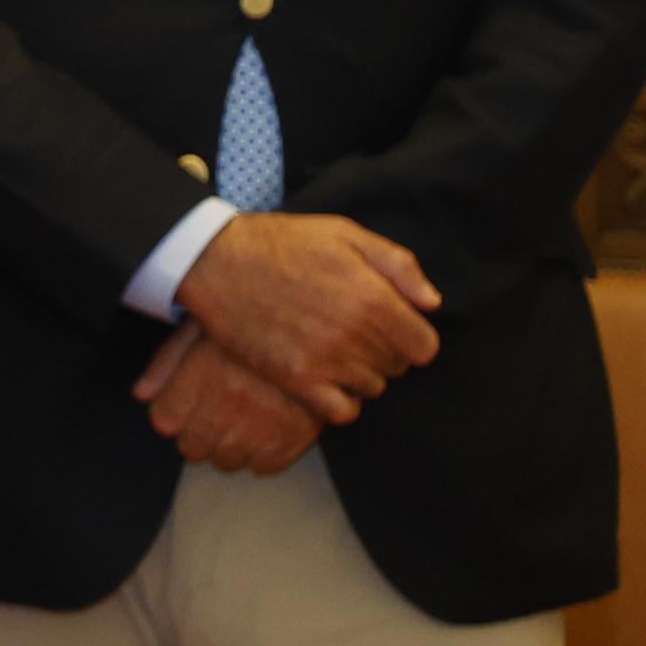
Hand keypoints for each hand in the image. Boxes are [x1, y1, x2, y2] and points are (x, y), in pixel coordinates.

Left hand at [134, 322, 320, 475]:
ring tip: (239, 429)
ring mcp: (264, 421)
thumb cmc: (257, 321)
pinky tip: (265, 436)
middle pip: (193, 448)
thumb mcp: (205, 324)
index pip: (165, 421)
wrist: (325, 320)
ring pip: (227, 461)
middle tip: (211, 424)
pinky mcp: (298, 434)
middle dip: (196, 439)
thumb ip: (167, 361)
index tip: (181, 413)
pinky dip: (262, 457)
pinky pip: (266, 466)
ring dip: (228, 450)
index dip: (171, 418)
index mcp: (203, 371)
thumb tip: (142, 395)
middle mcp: (230, 400)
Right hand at [170, 214, 439, 420]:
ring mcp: (327, 360)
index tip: (386, 326)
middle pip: (396, 367)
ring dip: (358, 374)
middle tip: (350, 331)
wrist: (215, 261)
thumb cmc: (281, 243)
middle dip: (382, 351)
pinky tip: (322, 377)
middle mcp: (357, 334)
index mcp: (375, 298)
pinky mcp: (296, 379)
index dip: (409, 336)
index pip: (424, 346)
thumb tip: (431, 303)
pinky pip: (342, 411)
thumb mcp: (345, 234)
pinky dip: (339, 400)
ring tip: (331, 350)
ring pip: (371, 388)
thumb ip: (399, 265)